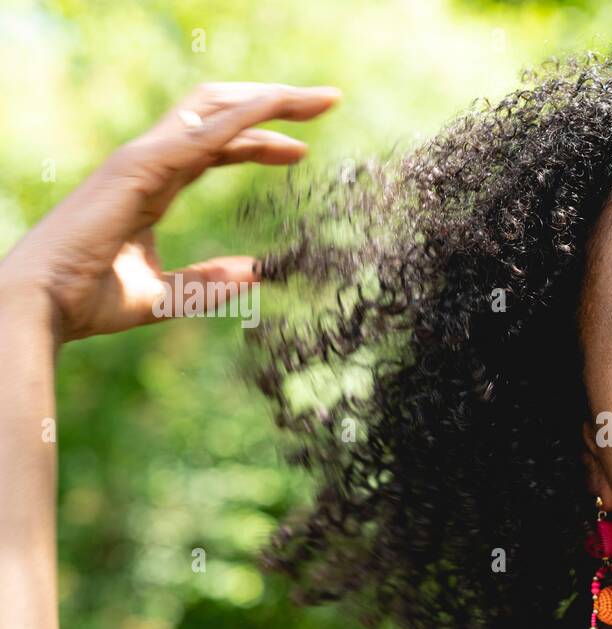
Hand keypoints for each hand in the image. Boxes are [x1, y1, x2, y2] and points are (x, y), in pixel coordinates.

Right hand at [0, 83, 339, 342]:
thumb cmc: (88, 300)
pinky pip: (202, 131)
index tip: (303, 151)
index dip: (260, 140)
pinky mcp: (140, 167)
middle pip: (220, 112)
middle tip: (326, 104)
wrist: (44, 306)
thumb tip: (258, 274)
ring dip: (269, 98)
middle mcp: (149, 162)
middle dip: (273, 101)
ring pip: (214, 107)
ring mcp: (142, 159)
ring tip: (319, 100)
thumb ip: (210, 281)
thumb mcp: (169, 294)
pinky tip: (278, 108)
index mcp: (153, 183)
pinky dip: (243, 115)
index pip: (216, 145)